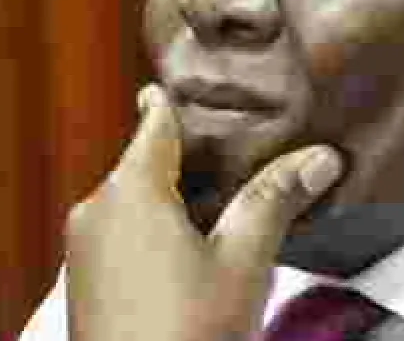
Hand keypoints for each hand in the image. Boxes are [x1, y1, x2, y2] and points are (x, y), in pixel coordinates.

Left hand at [64, 85, 343, 340]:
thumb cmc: (187, 335)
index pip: (154, 123)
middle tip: (231, 155)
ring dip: (171, 200)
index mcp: (130, 190)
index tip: (185, 87)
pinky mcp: (83, 283)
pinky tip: (190, 255)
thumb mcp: (243, 263)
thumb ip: (275, 200)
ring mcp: (83, 249)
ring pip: (132, 202)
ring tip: (220, 208)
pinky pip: (119, 235)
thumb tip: (320, 156)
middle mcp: (95, 209)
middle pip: (145, 162)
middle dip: (185, 160)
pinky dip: (152, 231)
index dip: (175, 103)